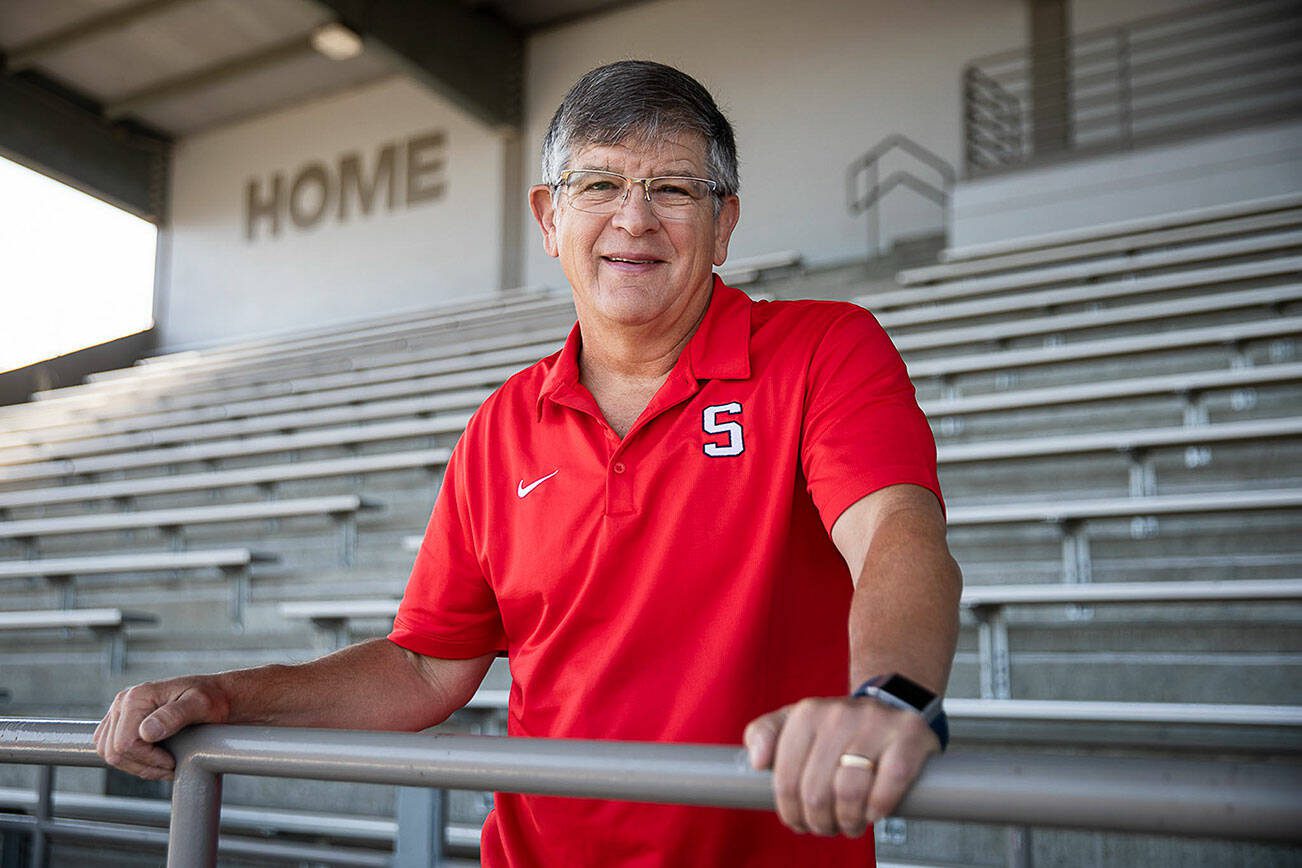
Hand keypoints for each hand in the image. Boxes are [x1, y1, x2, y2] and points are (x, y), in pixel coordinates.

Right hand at [93, 676, 229, 779]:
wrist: (217, 696)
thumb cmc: (212, 699)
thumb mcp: (201, 705)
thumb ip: (174, 716)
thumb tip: (146, 732)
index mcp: (137, 696)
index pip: (125, 744)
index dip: (148, 760)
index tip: (173, 762)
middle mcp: (122, 702)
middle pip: (113, 752)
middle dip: (143, 766)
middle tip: (170, 767)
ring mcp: (119, 712)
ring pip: (109, 754)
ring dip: (136, 766)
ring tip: (164, 765)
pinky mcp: (120, 723)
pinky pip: (112, 750)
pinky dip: (131, 761)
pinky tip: (155, 759)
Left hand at [743, 696, 938, 837]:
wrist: (890, 709)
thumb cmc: (836, 729)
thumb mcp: (793, 723)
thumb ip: (762, 734)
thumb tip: (757, 761)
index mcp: (807, 713)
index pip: (786, 779)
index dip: (790, 811)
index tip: (798, 820)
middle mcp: (840, 713)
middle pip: (816, 791)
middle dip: (819, 821)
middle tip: (826, 826)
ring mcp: (876, 723)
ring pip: (850, 791)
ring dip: (848, 820)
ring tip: (849, 823)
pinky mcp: (909, 735)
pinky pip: (889, 783)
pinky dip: (878, 808)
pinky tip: (873, 812)